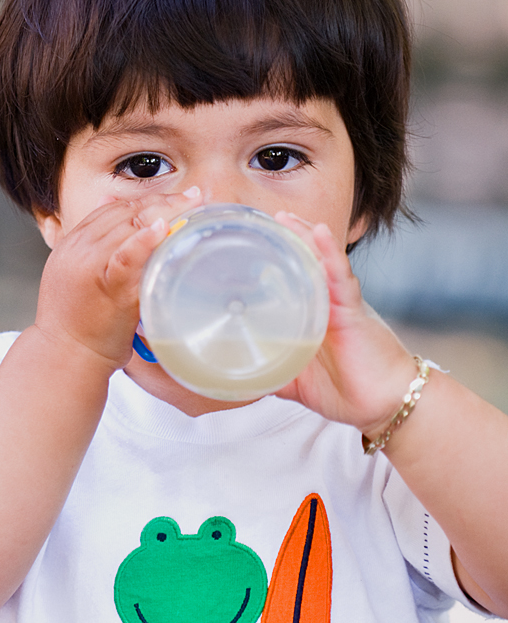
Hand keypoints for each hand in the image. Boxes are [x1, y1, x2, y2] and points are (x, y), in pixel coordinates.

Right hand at [35, 188, 201, 368]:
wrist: (64, 357)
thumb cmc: (79, 324)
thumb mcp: (78, 277)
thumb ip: (96, 250)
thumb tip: (118, 219)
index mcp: (71, 244)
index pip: (111, 208)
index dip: (145, 199)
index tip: (174, 198)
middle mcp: (78, 249)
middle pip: (123, 212)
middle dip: (161, 201)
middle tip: (193, 197)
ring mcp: (90, 266)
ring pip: (127, 226)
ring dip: (163, 212)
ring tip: (191, 206)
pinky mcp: (107, 288)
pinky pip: (125, 257)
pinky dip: (144, 241)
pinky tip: (163, 229)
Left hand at [272, 213, 415, 437]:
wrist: (384, 405)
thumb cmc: (346, 391)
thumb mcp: (297, 383)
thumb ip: (272, 375)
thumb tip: (239, 381)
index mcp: (313, 316)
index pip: (294, 280)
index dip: (276, 261)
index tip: (250, 244)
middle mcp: (327, 304)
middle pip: (306, 263)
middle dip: (287, 240)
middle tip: (262, 219)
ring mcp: (341, 304)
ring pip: (321, 262)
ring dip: (304, 237)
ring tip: (283, 217)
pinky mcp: (353, 309)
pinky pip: (341, 276)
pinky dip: (330, 253)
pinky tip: (319, 233)